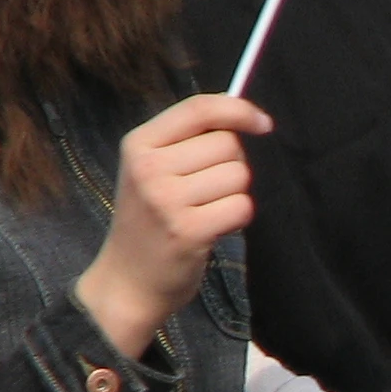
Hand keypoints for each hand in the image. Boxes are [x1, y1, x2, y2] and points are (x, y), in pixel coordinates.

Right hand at [74, 94, 273, 357]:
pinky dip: (238, 218)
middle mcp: (148, 168)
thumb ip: (188, 139)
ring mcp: (166, 200)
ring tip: (206, 212)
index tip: (263, 124)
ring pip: (238, 175)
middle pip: (227, 143)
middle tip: (208, 191)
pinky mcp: (187, 231)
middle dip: (232, 165)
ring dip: (235, 194)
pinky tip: (215, 229)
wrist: (127, 283)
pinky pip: (241, 206)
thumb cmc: (149, 222)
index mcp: (138, 144)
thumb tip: (244, 112)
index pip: (199, 107)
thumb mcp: (151, 171)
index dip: (239, 110)